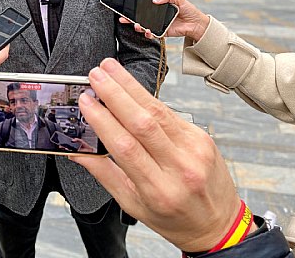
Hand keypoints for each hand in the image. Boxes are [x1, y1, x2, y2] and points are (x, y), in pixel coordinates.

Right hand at [71, 58, 240, 252]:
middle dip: (116, 94)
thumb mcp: (133, 205)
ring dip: (130, 86)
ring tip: (110, 69)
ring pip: (157, 110)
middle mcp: (180, 168)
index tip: (86, 102)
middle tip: (96, 75)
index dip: (103, 120)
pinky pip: (170, 112)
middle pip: (143, 122)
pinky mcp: (202, 136)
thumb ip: (104, 173)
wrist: (218, 224)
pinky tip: (131, 85)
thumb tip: (76, 150)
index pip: (125, 147)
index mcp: (158, 190)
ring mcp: (195, 149)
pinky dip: (147, 97)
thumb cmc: (174, 218)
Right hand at [121, 0, 209, 41]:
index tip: (128, 6)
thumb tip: (155, 0)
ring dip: (138, 27)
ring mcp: (158, 24)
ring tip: (136, 25)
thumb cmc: (189, 10)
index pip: (145, 6)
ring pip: (144, 26)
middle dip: (130, 18)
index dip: (136, 6)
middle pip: (141, 17)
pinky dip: (148, 34)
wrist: (197, 23)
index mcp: (159, 6)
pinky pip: (152, 34)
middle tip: (123, 18)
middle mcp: (157, 16)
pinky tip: (147, 31)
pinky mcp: (162, 32)